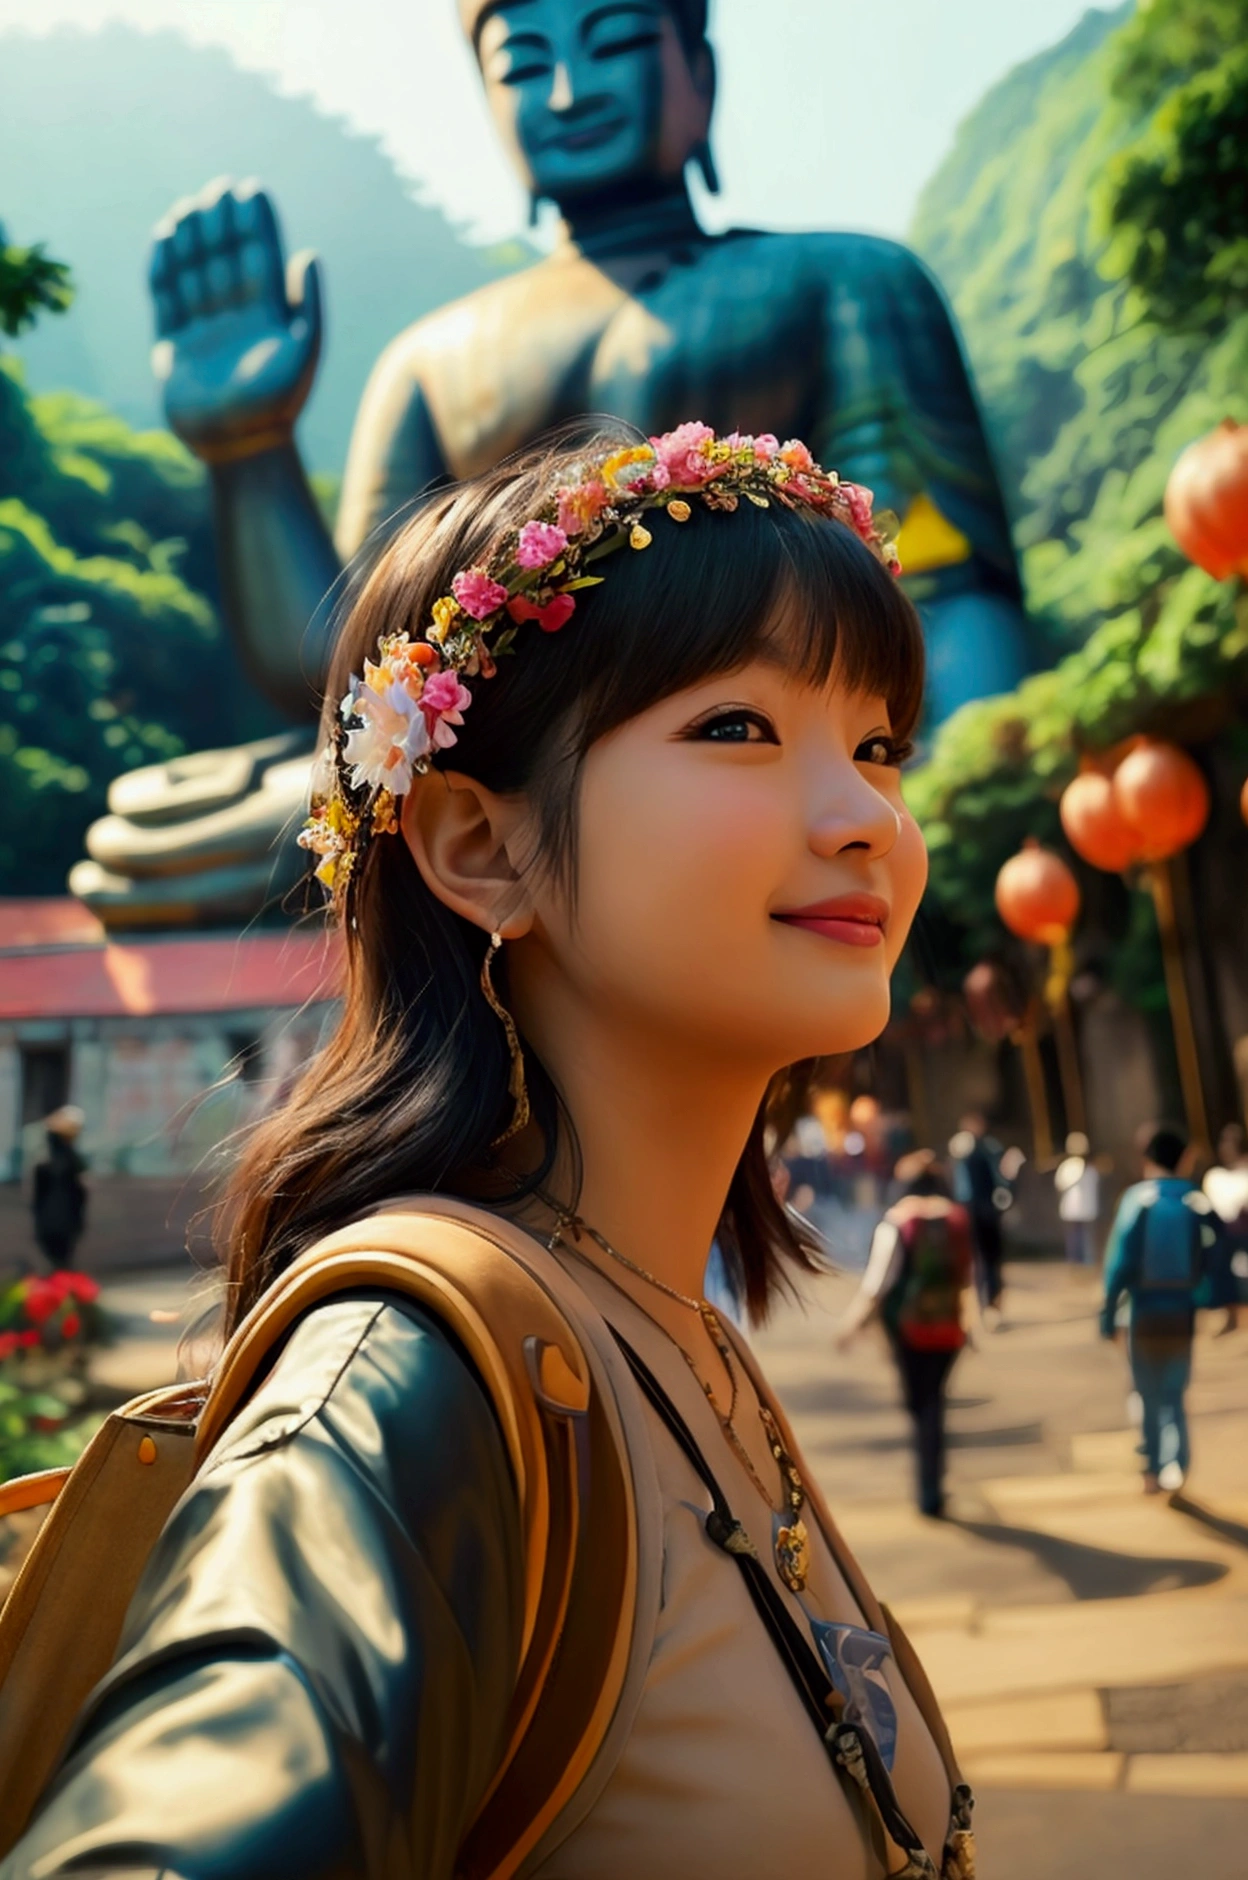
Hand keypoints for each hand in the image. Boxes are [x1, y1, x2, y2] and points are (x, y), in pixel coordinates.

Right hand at [150, 178, 321, 459]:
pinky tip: (163, 237)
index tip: (249, 190)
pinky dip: (164, 268)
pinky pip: (167, 297)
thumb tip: (309, 254)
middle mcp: (236, 319)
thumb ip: (309, 306)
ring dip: (192, 240)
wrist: (238, 448)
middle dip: (222, 224)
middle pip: (226, 259)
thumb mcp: (302, 354)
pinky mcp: (175, 344)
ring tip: (189, 207)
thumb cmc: (276, 405)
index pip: (260, 258)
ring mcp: (204, 329)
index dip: (255, 225)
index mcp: (269, 317)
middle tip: (218, 189)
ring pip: (196, 273)